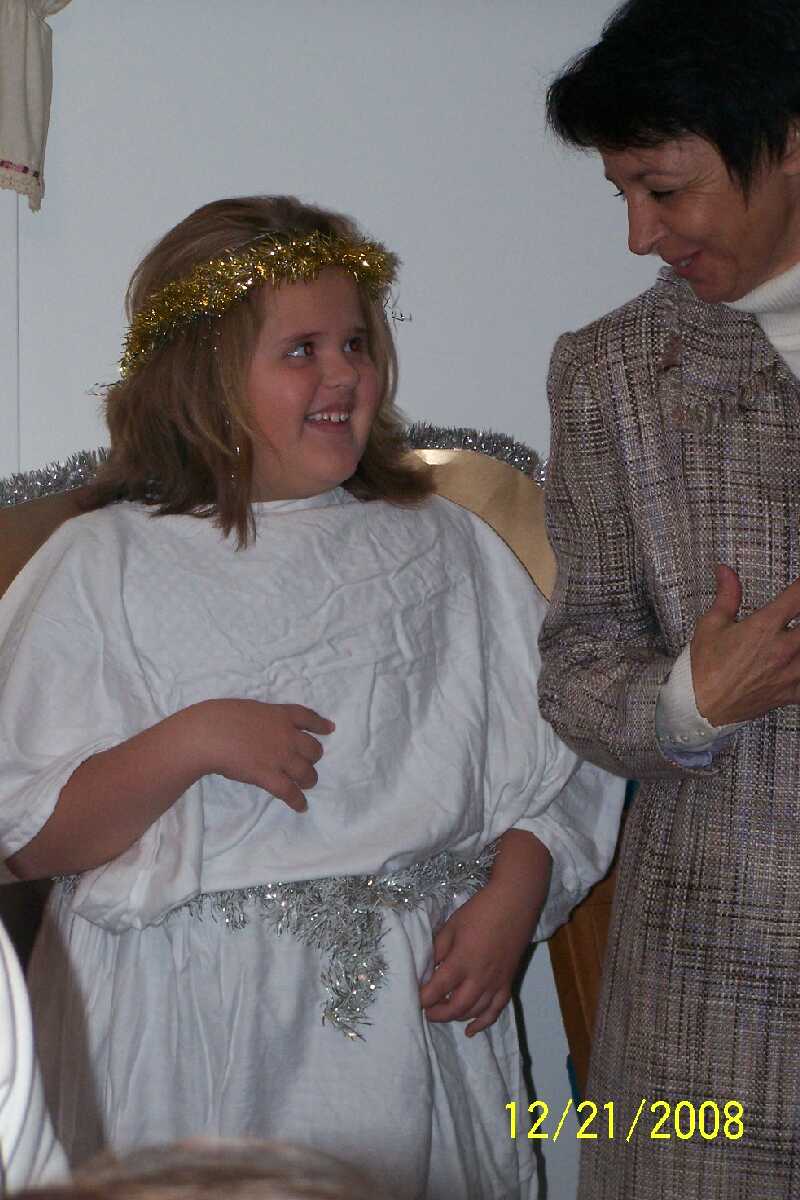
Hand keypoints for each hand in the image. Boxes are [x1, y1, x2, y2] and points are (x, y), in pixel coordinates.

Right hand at [195, 700, 333, 811]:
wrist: (209, 734)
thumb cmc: (221, 716)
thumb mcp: (250, 709)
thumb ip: (264, 719)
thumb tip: (264, 728)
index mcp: (280, 715)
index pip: (308, 718)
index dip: (320, 724)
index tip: (330, 728)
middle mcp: (286, 735)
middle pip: (313, 749)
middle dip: (313, 757)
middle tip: (308, 763)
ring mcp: (280, 757)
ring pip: (306, 772)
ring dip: (309, 779)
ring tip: (306, 784)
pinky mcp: (270, 776)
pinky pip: (291, 792)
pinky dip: (298, 801)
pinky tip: (301, 806)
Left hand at [419, 883, 536, 1036]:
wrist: (514, 904)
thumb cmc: (479, 911)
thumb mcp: (451, 926)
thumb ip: (438, 949)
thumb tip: (427, 969)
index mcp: (461, 962)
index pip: (436, 990)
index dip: (423, 998)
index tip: (414, 997)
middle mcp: (478, 978)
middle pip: (455, 1008)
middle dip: (437, 1013)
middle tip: (426, 1010)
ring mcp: (495, 983)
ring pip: (473, 1012)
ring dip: (456, 1017)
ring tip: (443, 1013)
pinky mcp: (507, 983)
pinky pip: (495, 1011)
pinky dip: (482, 1023)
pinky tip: (470, 1030)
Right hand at [690, 565, 799, 725]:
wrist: (700, 707)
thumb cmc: (704, 669)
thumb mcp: (711, 625)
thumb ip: (726, 596)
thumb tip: (726, 572)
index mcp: (763, 628)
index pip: (797, 597)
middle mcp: (782, 649)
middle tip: (797, 616)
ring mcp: (790, 673)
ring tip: (797, 640)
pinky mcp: (790, 693)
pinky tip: (798, 667)